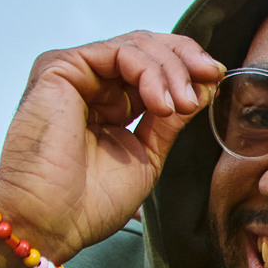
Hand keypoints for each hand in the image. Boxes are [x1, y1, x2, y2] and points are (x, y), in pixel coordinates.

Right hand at [0, 31, 223, 267]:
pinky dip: (147, 70)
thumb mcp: (147, 154)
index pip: (154, 68)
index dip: (188, 68)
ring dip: (170, 70)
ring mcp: (75, 74)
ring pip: (136, 46)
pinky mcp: (59, 68)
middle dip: (186, 60)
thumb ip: (170, 119)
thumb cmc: (90, 202)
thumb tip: (204, 85)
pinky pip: (116, 52)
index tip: (216, 79)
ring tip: (181, 104)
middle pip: (148, 48)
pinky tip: (160, 102)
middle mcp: (92, 84)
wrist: (51, 221)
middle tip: (209, 79)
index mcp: (111, 103)